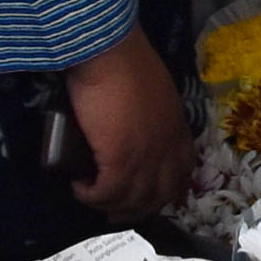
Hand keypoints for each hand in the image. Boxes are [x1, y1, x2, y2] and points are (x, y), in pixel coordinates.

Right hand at [63, 26, 192, 215]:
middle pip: (160, 195)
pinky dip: (91, 196)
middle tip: (112, 209)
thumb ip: (152, 116)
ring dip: (110, 205)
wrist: (110, 51)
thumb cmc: (125, 64)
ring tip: (90, 196)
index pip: (182, 174)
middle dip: (137, 209)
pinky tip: (78, 187)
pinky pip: (108, 193)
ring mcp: (148, 155)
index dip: (163, 192)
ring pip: (134, 200)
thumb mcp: (154, 93)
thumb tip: (134, 128)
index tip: (142, 196)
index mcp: (178, 130)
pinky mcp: (122, 159)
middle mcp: (168, 147)